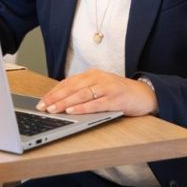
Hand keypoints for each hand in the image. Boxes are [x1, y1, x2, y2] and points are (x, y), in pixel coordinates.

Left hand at [35, 68, 157, 116]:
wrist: (144, 94)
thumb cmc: (119, 93)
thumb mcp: (100, 88)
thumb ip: (84, 91)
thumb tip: (62, 100)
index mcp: (92, 75)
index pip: (68, 83)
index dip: (54, 92)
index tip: (42, 101)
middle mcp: (98, 78)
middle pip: (72, 88)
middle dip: (55, 98)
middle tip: (42, 106)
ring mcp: (107, 88)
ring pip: (81, 95)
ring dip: (65, 103)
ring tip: (53, 109)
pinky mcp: (115, 99)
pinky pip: (96, 104)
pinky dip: (82, 108)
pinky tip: (72, 111)